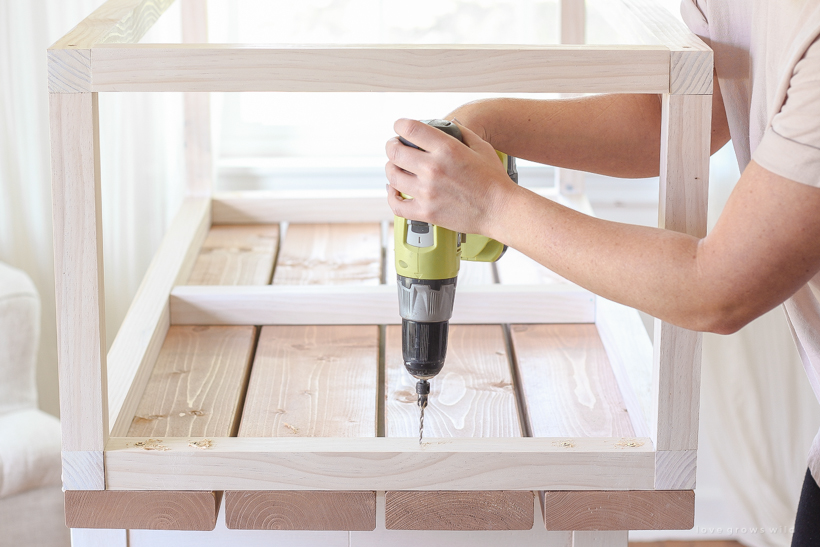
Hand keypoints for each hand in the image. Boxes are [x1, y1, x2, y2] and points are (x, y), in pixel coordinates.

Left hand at [384, 118, 517, 236]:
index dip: (400, 125)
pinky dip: (391, 196)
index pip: (410, 129)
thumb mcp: (481, 146)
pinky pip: (397, 205)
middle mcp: (433, 169)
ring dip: (391, 169)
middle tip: (394, 146)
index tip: (399, 127)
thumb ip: (461, 132)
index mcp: (446, 149)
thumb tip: (448, 125)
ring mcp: (427, 192)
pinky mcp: (426, 212)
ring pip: (393, 176)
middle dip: (392, 146)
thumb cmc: (494, 181)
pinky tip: (395, 191)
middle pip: (395, 152)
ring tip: (395, 167)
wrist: (501, 210)